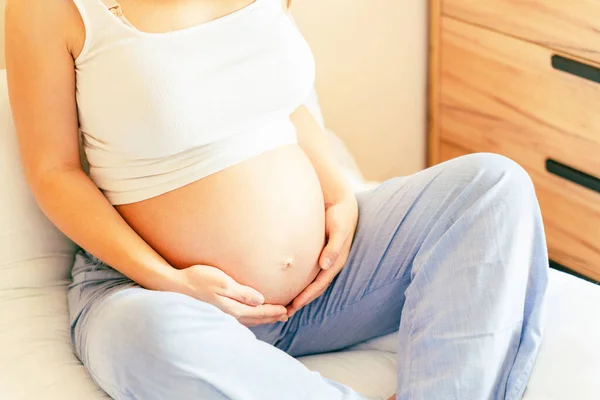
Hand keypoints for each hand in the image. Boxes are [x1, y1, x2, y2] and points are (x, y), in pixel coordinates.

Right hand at [177, 264, 287, 326]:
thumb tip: (260, 300)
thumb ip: (242, 292)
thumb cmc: (198, 279)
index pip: (258, 312)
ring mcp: (223, 313)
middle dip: (271, 317)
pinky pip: (240, 317)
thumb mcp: (222, 282)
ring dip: (262, 318)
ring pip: (248, 319)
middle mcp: (229, 314)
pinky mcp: (218, 310)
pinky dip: (251, 316)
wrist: (176, 284)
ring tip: (274, 316)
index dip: (273, 311)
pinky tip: (252, 314)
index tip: (287, 310)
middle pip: (255, 318)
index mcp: (232, 308)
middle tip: (287, 315)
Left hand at [287, 194, 357, 317]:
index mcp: (335, 262)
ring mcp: (324, 261)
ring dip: (300, 295)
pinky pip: (308, 273)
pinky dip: (299, 282)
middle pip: (315, 288)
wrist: (341, 204)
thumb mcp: (339, 230)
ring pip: (311, 283)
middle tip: (284, 314)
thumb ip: (333, 247)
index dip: (307, 296)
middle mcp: (330, 265)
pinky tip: (288, 285)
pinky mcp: (318, 255)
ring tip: (284, 306)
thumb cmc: (340, 216)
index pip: (320, 284)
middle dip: (301, 301)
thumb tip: (325, 265)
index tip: (294, 306)